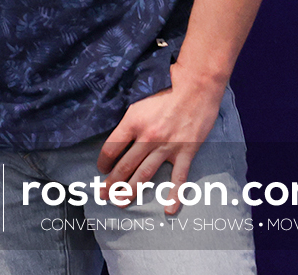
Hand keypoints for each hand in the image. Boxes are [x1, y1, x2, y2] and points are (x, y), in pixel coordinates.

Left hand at [97, 65, 224, 214]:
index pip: (111, 148)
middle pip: (125, 166)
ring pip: (145, 174)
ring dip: (131, 190)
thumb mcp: (138, 100)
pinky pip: (178, 178)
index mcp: (133, 122)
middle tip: (103, 194)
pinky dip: (174, 196)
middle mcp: (148, 138)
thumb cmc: (165, 89)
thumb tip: (118, 137)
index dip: (103, 161)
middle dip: (112, 183)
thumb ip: (129, 120)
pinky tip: (168, 209)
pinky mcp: (186, 152)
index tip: (101, 169)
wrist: (196, 87)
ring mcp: (167, 147)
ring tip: (121, 202)